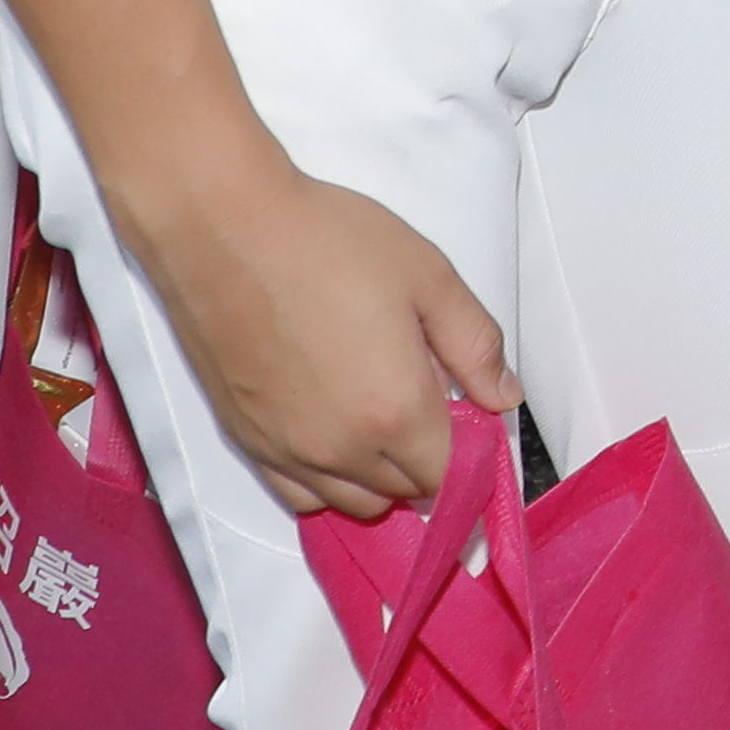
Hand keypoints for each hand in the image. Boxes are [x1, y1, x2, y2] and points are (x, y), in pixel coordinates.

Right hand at [140, 153, 513, 521]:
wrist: (224, 228)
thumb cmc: (327, 242)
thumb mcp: (428, 277)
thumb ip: (475, 345)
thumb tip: (504, 398)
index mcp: (394, 412)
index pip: (449, 474)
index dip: (468, 446)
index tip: (462, 405)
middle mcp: (340, 450)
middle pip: (404, 491)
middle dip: (426, 455)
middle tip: (419, 388)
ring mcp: (287, 452)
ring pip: (352, 501)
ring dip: (378, 474)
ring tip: (376, 407)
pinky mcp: (246, 441)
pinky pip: (298, 495)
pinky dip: (326, 479)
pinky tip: (332, 427)